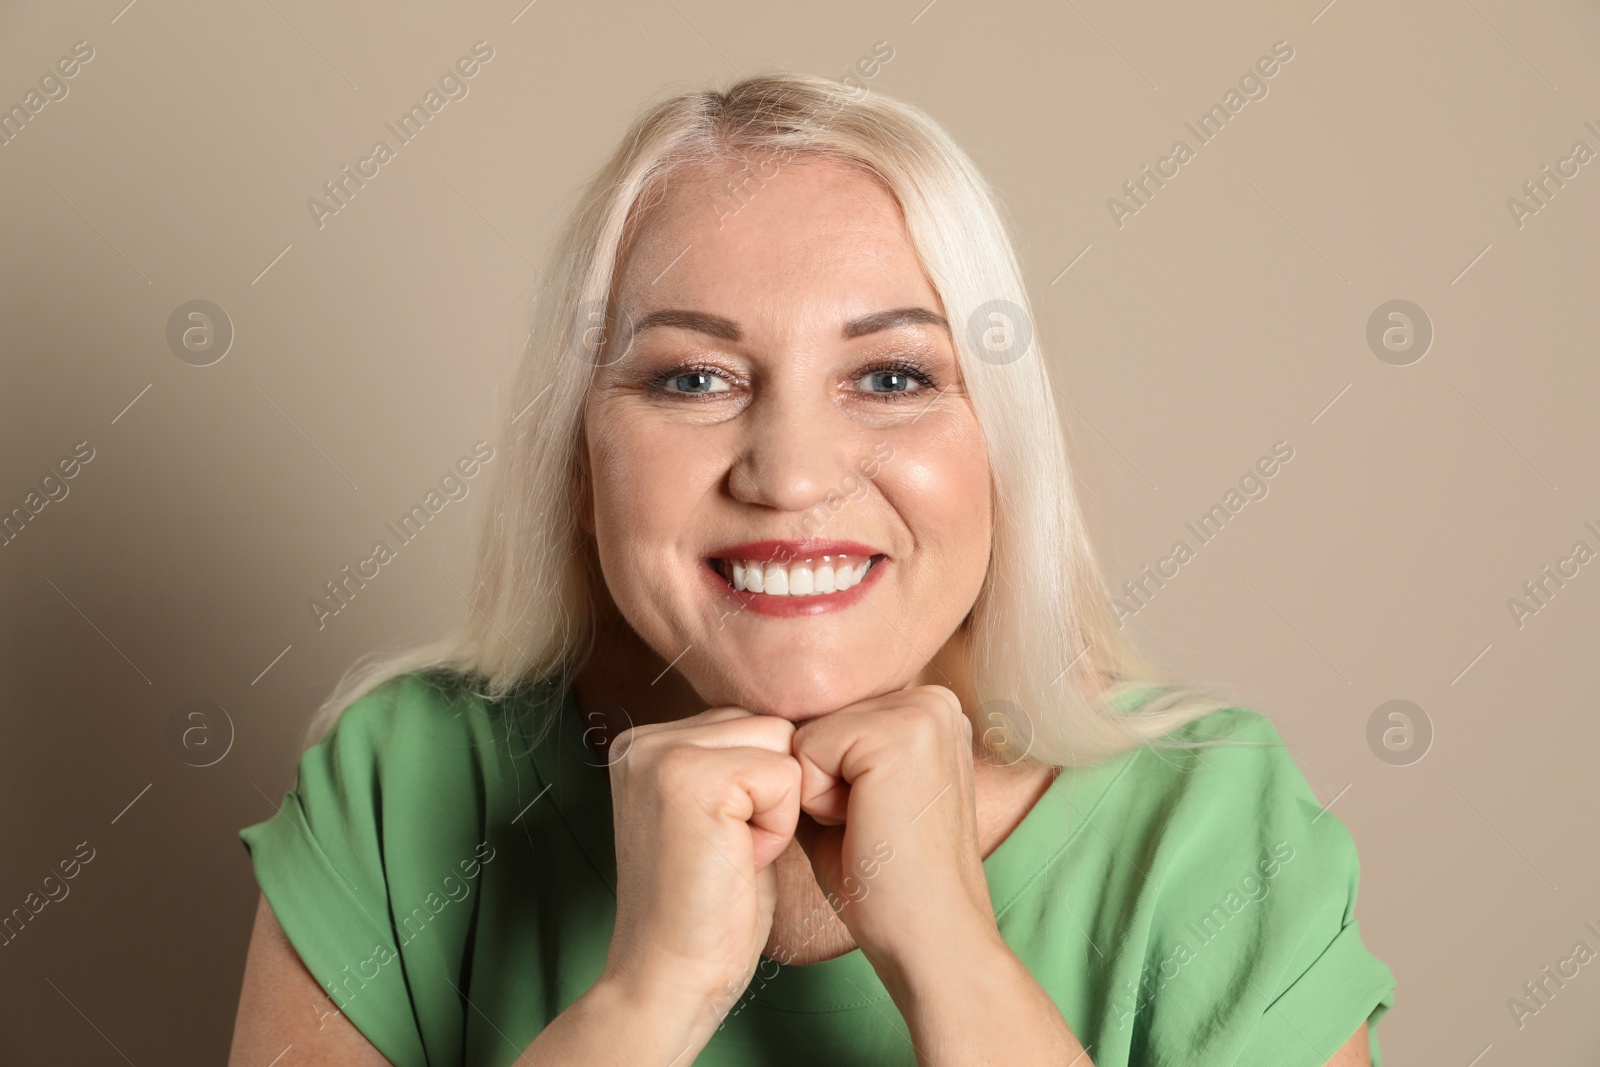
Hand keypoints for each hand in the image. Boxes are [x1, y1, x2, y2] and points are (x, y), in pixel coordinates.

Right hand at [601, 707, 800, 1037]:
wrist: (670, 980)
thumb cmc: (709, 911)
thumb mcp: (721, 818)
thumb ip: (736, 763)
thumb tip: (800, 728)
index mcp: (645, 743)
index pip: (750, 723)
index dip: (763, 788)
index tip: (725, 842)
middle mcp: (644, 738)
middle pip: (770, 725)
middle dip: (773, 791)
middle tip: (730, 851)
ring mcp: (663, 754)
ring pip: (783, 744)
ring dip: (778, 806)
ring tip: (735, 853)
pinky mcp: (693, 779)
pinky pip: (786, 775)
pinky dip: (779, 826)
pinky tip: (741, 861)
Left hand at [788, 684, 999, 984]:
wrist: (929, 939)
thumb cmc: (887, 881)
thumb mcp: (854, 796)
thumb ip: (829, 751)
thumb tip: (769, 728)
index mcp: (928, 710)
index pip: (829, 721)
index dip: (826, 779)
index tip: (872, 820)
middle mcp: (932, 699)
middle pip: (815, 722)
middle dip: (821, 780)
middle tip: (870, 826)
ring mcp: (921, 711)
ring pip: (806, 734)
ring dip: (818, 790)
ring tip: (868, 826)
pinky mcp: (898, 733)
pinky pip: (805, 749)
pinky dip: (816, 799)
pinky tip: (862, 825)